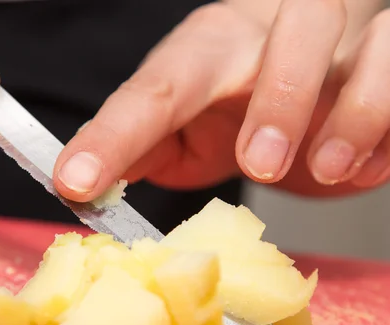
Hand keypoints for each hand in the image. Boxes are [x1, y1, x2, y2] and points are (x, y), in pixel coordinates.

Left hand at [53, 0, 389, 200]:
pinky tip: (362, 167)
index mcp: (210, 49)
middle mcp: (276, 35)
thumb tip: (85, 179)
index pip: (158, 87)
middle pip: (293, 31)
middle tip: (260, 165)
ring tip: (325, 168)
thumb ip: (140, 145)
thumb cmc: (236, 100)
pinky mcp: (385, 69)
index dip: (114, 136)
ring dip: (353, 113)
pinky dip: (388, 133)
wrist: (305, 77)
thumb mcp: (182, 125)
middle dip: (281, 98)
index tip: (76, 182)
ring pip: (372, 48)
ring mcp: (344, 47)